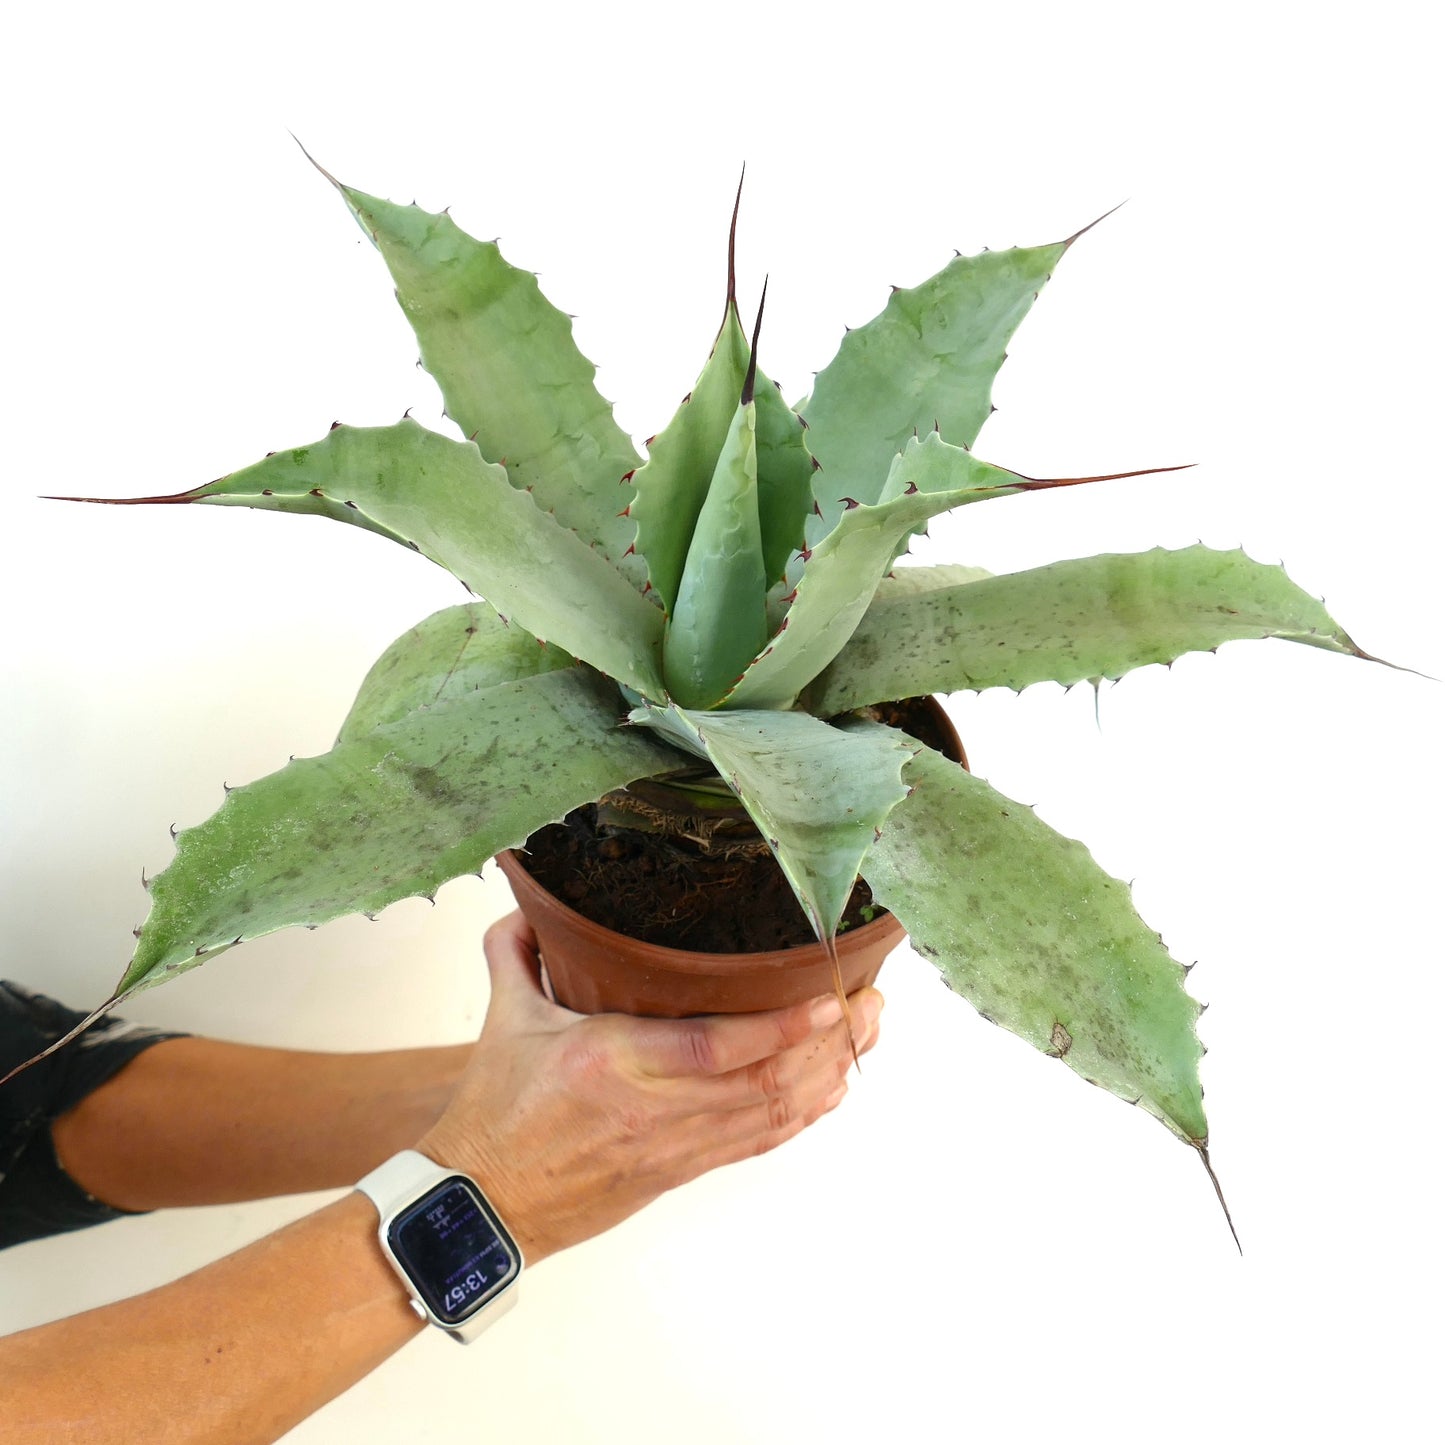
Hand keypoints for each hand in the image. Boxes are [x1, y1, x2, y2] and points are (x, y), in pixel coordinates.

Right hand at [416, 911, 882, 1262]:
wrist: (483, 1204)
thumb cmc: (495, 1115)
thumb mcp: (502, 1020)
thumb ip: (517, 953)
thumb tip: (529, 904)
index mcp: (611, 1062)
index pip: (713, 1048)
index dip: (780, 1029)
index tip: (828, 1000)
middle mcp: (654, 1107)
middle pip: (764, 1081)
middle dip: (830, 1044)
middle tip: (870, 1003)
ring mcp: (674, 1145)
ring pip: (771, 1113)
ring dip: (828, 1075)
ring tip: (867, 1033)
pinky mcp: (681, 1171)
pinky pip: (756, 1141)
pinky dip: (802, 1115)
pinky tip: (832, 1089)